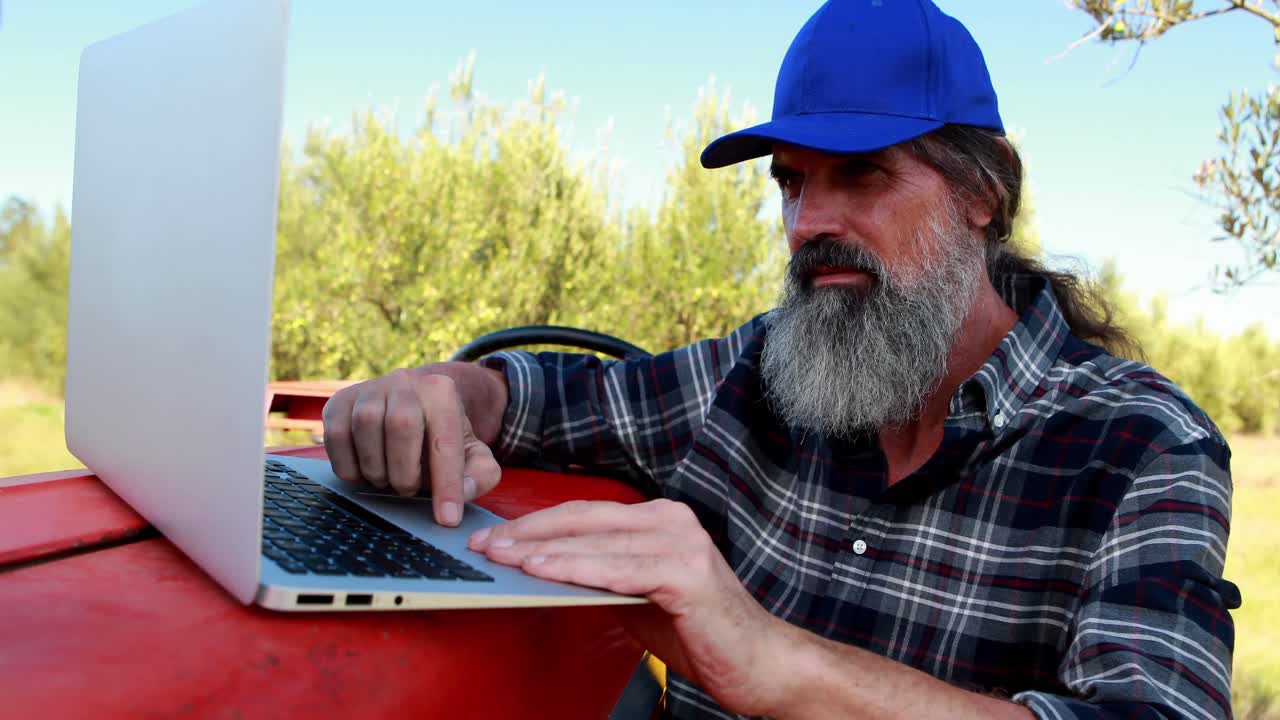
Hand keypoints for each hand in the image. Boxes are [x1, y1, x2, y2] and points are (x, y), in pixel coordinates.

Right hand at [321, 368, 501, 525]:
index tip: (447, 519)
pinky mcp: (339, 402)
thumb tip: (463, 491)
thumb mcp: (471, 453)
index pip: (446, 441)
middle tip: (408, 490)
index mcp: (442, 392)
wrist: (411, 405)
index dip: (447, 484)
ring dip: (375, 468)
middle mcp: (405, 382)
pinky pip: (335, 436)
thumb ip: (480, 474)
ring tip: (387, 480)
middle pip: (401, 425)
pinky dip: (348, 466)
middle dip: (404, 471)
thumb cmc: (441, 437)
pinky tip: (363, 473)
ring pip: (365, 426)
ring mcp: (369, 389)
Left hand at [468, 499, 796, 715]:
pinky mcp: (686, 574)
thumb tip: (542, 569)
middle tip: (485, 547)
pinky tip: (544, 572)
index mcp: (659, 520)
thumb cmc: (699, 632)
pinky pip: (619, 569)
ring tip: (503, 558)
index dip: (536, 525)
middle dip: (529, 533)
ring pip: (597, 542)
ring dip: (544, 551)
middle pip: (585, 520)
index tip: (494, 539)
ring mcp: (681, 543)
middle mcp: (671, 520)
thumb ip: (600, 576)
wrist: (757, 663)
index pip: (585, 514)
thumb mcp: (637, 596)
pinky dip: (578, 570)